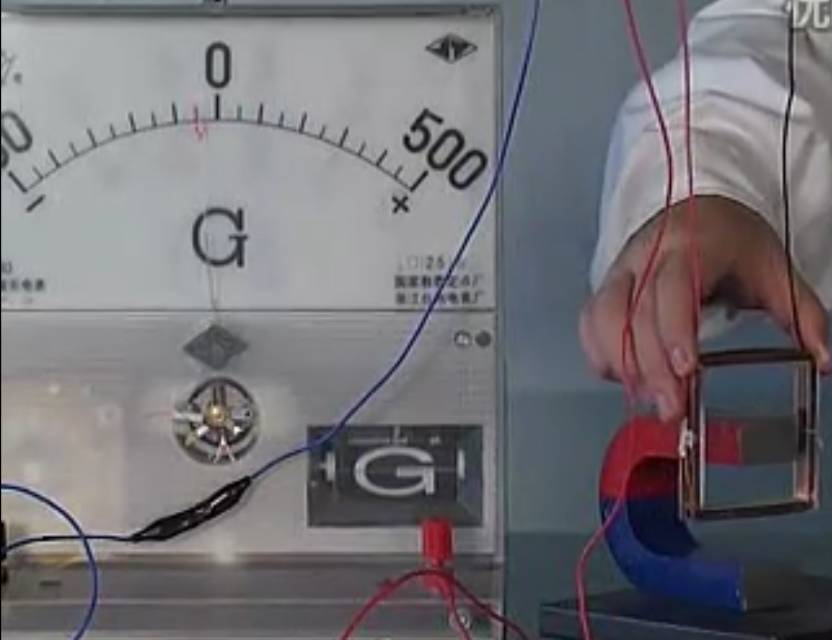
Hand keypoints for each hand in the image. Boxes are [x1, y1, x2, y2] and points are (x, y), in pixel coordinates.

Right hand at [579, 196, 829, 421]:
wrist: (697, 210)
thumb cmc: (731, 239)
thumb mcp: (774, 269)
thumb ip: (801, 314)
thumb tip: (823, 359)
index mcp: (692, 246)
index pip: (673, 287)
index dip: (674, 329)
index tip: (684, 369)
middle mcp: (647, 255)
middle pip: (634, 311)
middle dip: (649, 366)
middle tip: (671, 409)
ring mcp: (622, 270)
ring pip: (603, 317)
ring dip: (620, 363)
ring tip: (646, 398)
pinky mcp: (606, 286)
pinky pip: (590, 322)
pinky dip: (600, 353)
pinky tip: (621, 377)